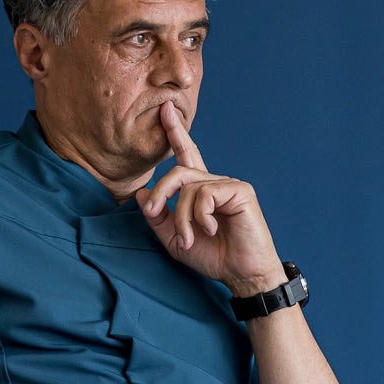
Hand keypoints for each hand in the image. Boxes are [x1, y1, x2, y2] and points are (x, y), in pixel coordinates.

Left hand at [138, 100, 284, 293]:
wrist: (242, 274)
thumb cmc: (215, 258)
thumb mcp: (176, 241)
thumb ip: (158, 218)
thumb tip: (141, 193)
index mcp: (201, 191)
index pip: (186, 156)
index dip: (175, 133)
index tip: (165, 109)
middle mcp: (215, 183)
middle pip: (177, 171)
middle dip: (160, 192)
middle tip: (152, 212)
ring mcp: (228, 185)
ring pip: (188, 186)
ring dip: (181, 217)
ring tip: (189, 238)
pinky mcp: (239, 190)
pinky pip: (205, 193)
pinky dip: (200, 216)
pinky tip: (210, 229)